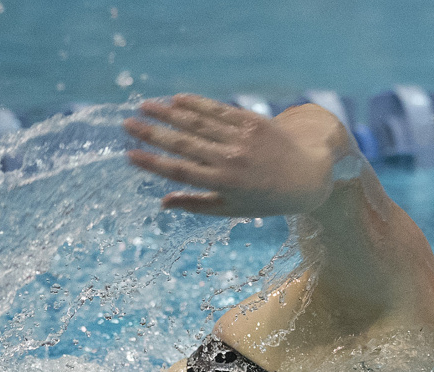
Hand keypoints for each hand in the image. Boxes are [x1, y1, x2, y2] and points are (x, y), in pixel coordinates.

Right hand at [124, 94, 339, 216]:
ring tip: (144, 105)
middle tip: (127, 124)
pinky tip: (176, 99)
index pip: (180, 171)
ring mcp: (241, 139)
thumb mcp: (232, 209)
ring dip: (168, 112)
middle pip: (183, 144)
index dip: (152, 163)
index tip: (129, 154)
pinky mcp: (252, 121)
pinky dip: (196, 104)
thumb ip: (196, 204)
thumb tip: (162, 202)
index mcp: (224, 184)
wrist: (307, 176)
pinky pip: (218, 110)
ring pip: (198, 123)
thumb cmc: (264, 198)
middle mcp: (231, 160)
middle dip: (152, 133)